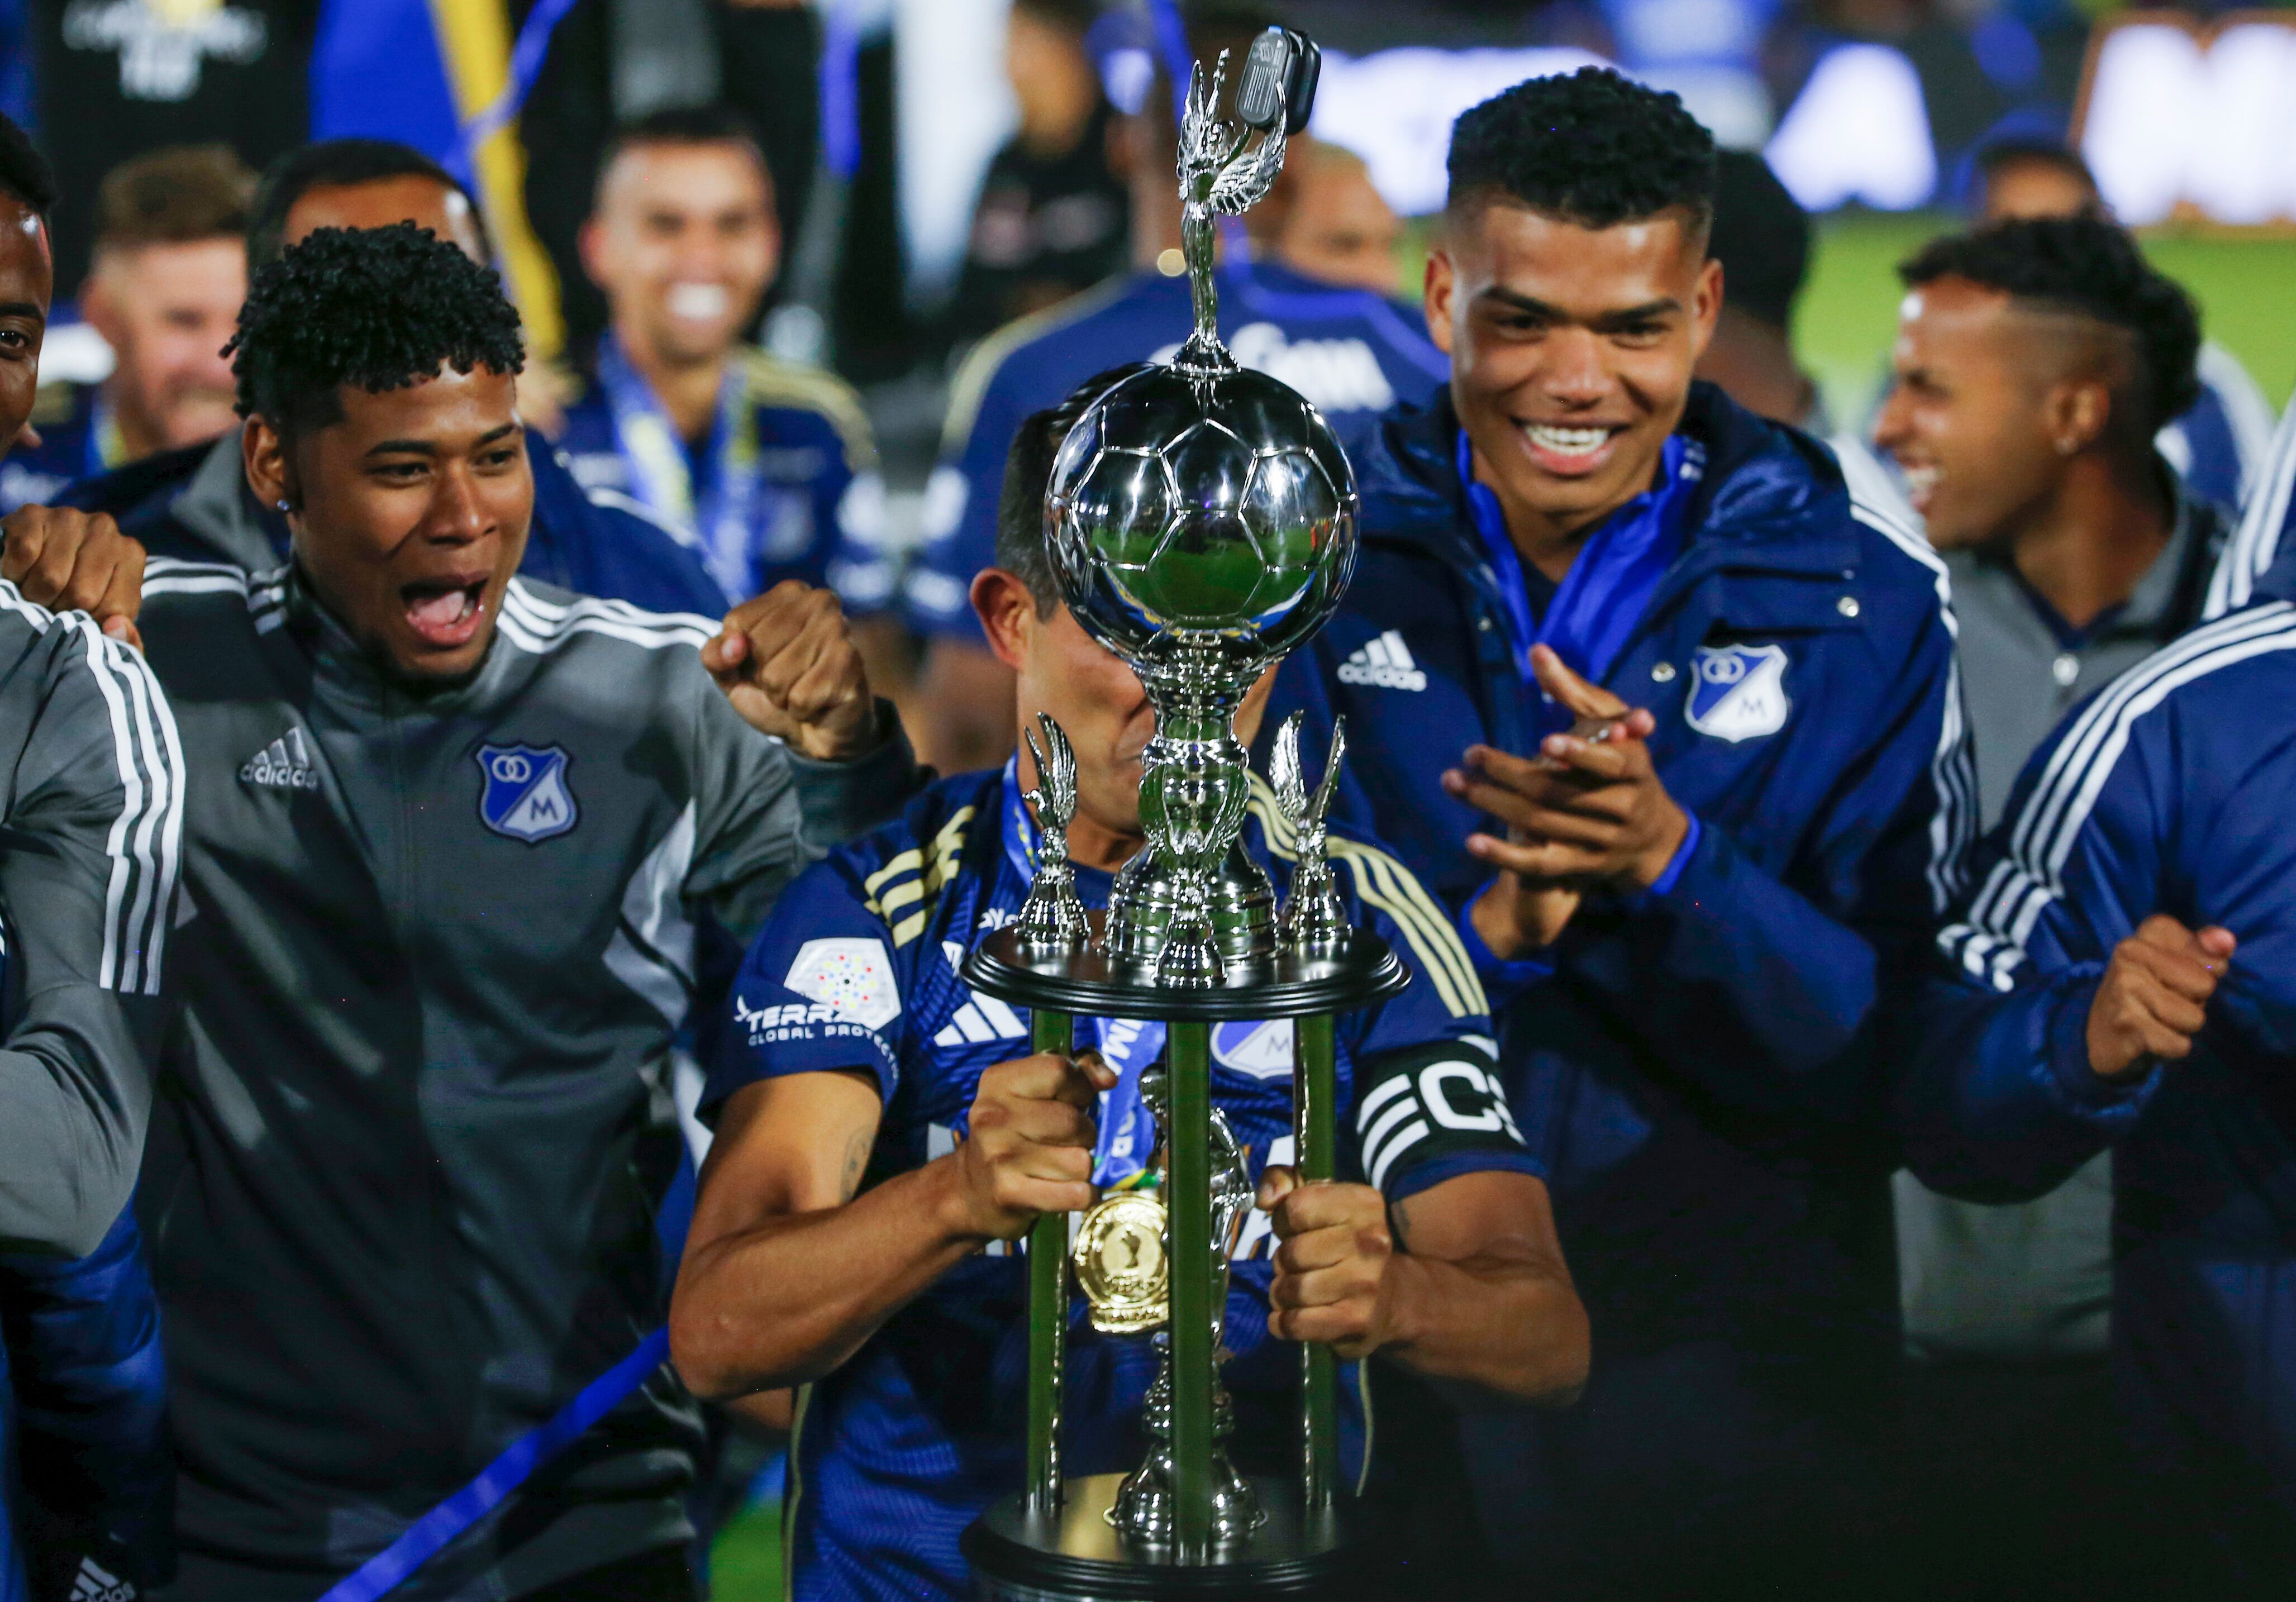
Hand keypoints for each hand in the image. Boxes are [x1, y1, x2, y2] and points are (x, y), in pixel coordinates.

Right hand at [1, 505, 144, 648]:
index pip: (113, 609)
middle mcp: (105, 528)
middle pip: (82, 594)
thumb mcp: (104, 618)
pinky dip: (16, 572)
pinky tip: (21, 570)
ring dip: (35, 594)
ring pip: (50, 578)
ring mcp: (69, 517)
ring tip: (36, 588)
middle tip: (53, 602)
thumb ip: (121, 637)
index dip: (89, 621)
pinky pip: (24, 555)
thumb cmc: (75, 592)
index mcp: (130, 554)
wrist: (30, 560)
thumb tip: (116, 629)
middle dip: (61, 608)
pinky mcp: (32, 514)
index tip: (80, 615)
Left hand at [704, 581, 878, 759]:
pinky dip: (802, 710)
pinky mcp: (850, 665)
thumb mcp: (732, 673)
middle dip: (763, 676)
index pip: (737, 622)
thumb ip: (715, 655)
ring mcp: (839, 630)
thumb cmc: (776, 691)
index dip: (739, 654)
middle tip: (786, 680)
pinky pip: (801, 698)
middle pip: (757, 646)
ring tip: (802, 691)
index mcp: (790, 593)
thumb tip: (733, 645)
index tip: (763, 662)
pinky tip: (819, 703)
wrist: (819, 729)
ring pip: (777, 676)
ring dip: (782, 696)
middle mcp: (819, 601)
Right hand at [943, 1051, 1115, 1241]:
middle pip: (1074, 1122)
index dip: (1079, 1088)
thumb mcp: (1034, 1091)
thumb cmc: (1016, 1133)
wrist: (972, 1190)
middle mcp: (993, 1116)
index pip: (1059, 1070)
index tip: (1073, 1102)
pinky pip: (1078, 1194)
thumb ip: (1077, 1070)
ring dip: (1080, 1168)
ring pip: (1081, 1161)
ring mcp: (999, 1156)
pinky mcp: (1010, 1194)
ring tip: (1059, 1166)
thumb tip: (1108, 1078)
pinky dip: (1083, 1195)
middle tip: (1066, 1141)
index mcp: (998, 1082)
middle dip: (1084, 1134)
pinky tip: (1066, 1190)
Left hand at [1260, 1166, 1397, 1358]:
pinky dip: (1283, 1322)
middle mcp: (1371, 1242)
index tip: (1297, 1231)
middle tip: (1299, 1265)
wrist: (1392, 1298)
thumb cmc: (1345, 1242)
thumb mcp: (1321, 1200)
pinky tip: (1292, 1316)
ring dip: (1282, 1293)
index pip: (1296, 1208)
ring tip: (1298, 1290)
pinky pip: (1294, 1323)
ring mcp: (1365, 1284)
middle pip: (1290, 1252)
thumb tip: (1265, 1199)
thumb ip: (1284, 1182)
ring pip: (1289, 1290)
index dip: (1284, 1222)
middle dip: (1283, 1261)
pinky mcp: (1355, 1321)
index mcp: (1364, 1204)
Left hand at [1442, 645, 1685, 899]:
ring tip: (1454, 782)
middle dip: (1510, 773)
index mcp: (1635, 769)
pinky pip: (1539, 865)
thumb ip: (1574, 690)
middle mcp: (1621, 809)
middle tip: (1470, 753)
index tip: (1545, 741)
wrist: (1651, 836)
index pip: (1611, 764)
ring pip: (1542, 825)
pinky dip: (1504, 855)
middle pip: (1560, 794)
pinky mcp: (1578, 867)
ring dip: (1493, 804)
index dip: (1581, 754)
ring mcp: (1599, 843)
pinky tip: (1471, 841)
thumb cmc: (1622, 760)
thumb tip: (1537, 650)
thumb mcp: (1610, 722)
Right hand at [2087, 914, 2235, 1079]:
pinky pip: (2179, 1043)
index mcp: (2151, 932)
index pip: (2213, 958)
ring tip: (2157, 1020)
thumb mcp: (2181, 964)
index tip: (2178, 977)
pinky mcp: (2126, 1022)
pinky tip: (2150, 1039)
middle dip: (2195, 1001)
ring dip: (2183, 1027)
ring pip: (2194, 1017)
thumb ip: (2207, 949)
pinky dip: (2172, 1048)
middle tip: (2164, 1001)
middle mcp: (2131, 951)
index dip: (2207, 975)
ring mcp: (2125, 986)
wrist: (2101, 1034)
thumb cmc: (2152, 993)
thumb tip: (2226, 940)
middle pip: (2205, 985)